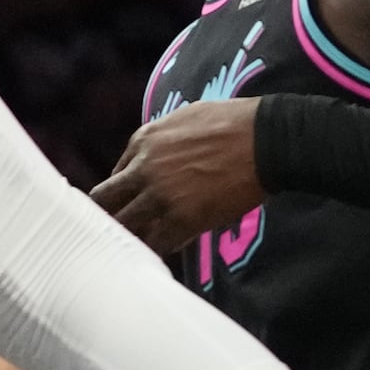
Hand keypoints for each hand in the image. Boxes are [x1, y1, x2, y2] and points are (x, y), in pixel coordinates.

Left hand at [90, 98, 265, 250]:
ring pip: (125, 226)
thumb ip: (162, 140)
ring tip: (138, 246)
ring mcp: (160, 196)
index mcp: (142, 141)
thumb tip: (157, 155)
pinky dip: (158, 248)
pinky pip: (157, 243)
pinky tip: (165, 251)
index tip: (130, 206)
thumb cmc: (233, 123)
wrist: (265, 139)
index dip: (121, 195)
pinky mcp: (182, 219)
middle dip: (108, 216)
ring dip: (130, 236)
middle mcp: (143, 168)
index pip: (114, 176)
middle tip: (118, 230)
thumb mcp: (184, 118)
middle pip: (104, 201)